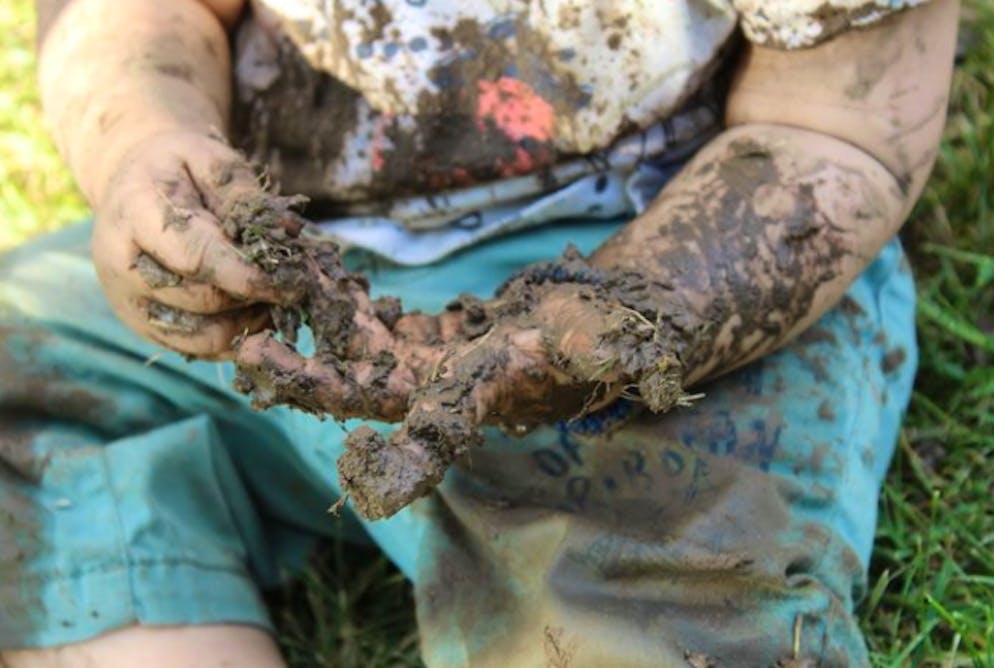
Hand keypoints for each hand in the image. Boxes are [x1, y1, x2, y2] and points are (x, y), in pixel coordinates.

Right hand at [92, 130, 288, 357]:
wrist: (130, 183)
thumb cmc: (177, 167)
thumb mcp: (208, 157)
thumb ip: (242, 194)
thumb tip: (288, 231)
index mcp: (135, 215)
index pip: (195, 257)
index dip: (247, 274)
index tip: (292, 281)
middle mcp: (120, 265)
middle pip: (202, 300)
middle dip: (254, 296)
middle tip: (291, 284)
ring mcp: (128, 301)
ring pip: (203, 335)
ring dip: (249, 323)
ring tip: (272, 297)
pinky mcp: (143, 325)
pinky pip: (198, 349)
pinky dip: (236, 338)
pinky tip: (255, 313)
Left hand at [235, 251, 688, 518]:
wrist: (600, 323)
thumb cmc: (609, 335)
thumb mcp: (610, 341)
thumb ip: (607, 351)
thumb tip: (616, 355)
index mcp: (481, 403)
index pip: (433, 440)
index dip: (396, 456)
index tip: (354, 458)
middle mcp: (443, 393)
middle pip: (365, 393)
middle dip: (309, 379)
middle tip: (249, 355)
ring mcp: (429, 365)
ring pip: (358, 351)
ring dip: (309, 328)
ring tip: (262, 292)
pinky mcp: (426, 338)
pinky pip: (374, 320)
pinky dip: (341, 299)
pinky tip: (308, 272)